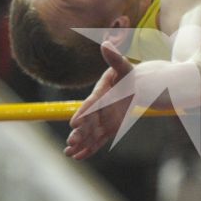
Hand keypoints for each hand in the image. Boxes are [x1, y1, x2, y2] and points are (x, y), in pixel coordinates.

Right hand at [65, 39, 138, 159]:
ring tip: (69, 153)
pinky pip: (98, 140)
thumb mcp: (124, 66)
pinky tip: (79, 157)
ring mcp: (102, 119)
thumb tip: (106, 43)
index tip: (75, 122)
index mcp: (101, 94)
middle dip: (79, 133)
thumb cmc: (127, 75)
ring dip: (80, 143)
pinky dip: (90, 148)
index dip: (83, 113)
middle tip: (70, 142)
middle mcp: (98, 108)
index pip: (91, 104)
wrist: (132, 85)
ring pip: (90, 134)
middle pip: (88, 123)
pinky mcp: (108, 128)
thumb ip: (115, 57)